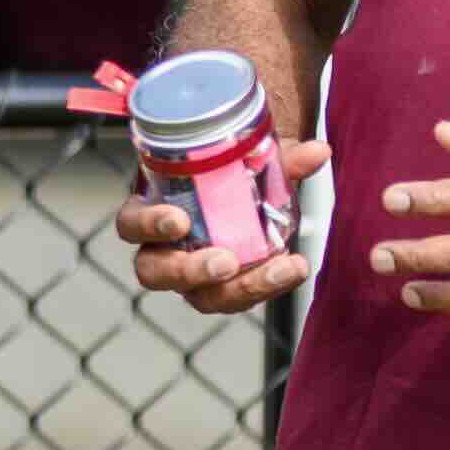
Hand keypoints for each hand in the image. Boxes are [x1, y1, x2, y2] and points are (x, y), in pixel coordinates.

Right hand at [121, 130, 323, 316]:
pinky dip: (269, 284)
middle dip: (189, 271)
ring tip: (277, 271)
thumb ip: (278, 158)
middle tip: (224, 262)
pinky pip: (239, 297)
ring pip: (200, 297)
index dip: (149, 226)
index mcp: (152, 212)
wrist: (245, 192)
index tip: (179, 221)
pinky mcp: (226, 288)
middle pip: (156, 274)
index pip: (131, 226)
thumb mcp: (245, 159)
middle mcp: (164, 251)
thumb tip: (317, 152)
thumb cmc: (227, 173)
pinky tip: (294, 267)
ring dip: (239, 289)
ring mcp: (195, 275)